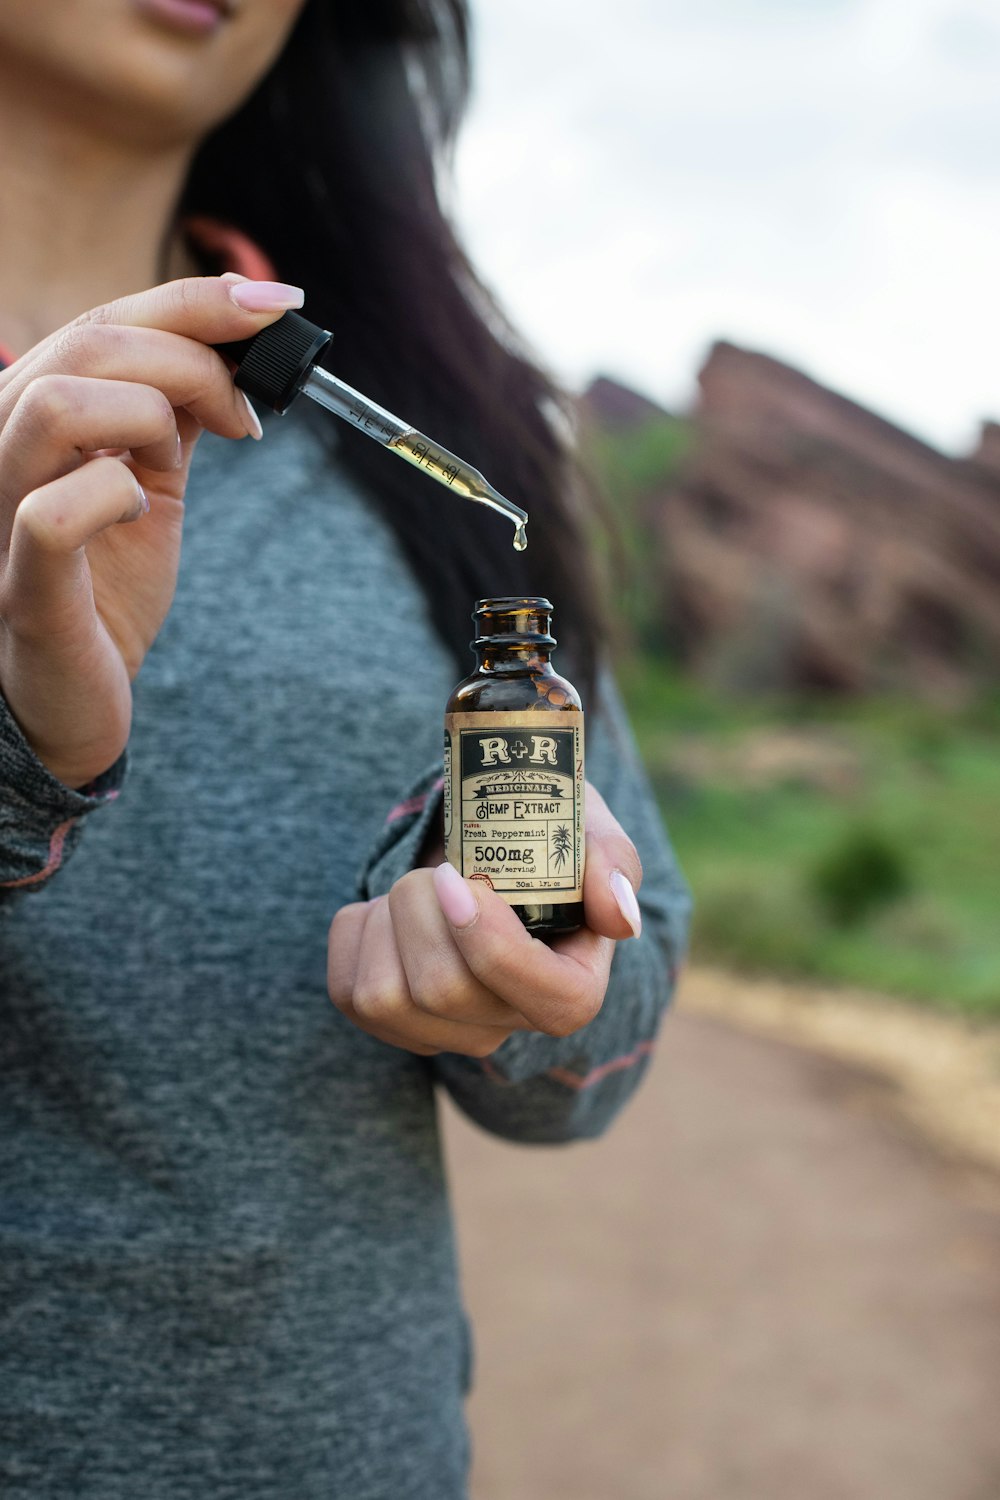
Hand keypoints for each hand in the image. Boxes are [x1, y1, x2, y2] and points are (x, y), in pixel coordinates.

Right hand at [0, 274, 301, 786]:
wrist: (74, 698)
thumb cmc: (104, 590)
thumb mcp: (151, 484)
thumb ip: (176, 417)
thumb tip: (234, 350)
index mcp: (31, 411)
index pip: (105, 320)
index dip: (198, 301)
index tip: (283, 306)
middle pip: (90, 343)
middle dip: (196, 362)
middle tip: (249, 417)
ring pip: (57, 402)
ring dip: (150, 417)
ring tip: (172, 466)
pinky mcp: (21, 584)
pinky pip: (54, 510)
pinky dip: (117, 495)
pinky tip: (139, 513)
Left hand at [327, 786, 643, 1057]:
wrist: (476, 845)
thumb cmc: (538, 838)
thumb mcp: (585, 828)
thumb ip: (611, 862)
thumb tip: (619, 917)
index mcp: (573, 988)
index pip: (550, 1003)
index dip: (492, 945)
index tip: (457, 877)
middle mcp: (509, 1024)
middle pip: (444, 990)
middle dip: (421, 906)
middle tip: (438, 866)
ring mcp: (444, 1033)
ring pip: (386, 997)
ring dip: (386, 917)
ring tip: (414, 887)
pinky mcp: (388, 1023)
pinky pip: (347, 990)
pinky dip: (355, 931)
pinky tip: (386, 913)